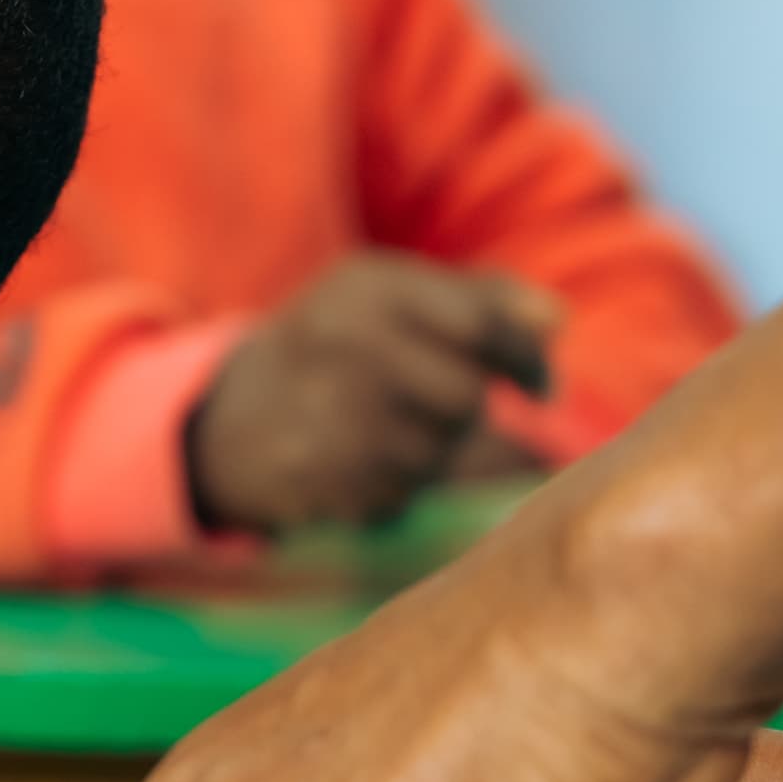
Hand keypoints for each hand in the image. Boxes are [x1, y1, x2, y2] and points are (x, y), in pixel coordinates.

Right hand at [190, 256, 562, 533]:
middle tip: (451, 409)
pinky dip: (398, 483)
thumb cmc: (336, 347)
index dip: (524, 359)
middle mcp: (341, 345)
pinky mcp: (319, 478)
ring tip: (388, 428)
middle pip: (464, 397)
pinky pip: (402, 492)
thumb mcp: (390, 297)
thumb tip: (556, 321)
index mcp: (365, 289)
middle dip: (469, 410)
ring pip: (437, 450)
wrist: (226, 420)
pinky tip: (362, 459)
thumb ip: (479, 297)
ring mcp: (325, 415)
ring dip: (434, 449)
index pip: (479, 324)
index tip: (539, 384)